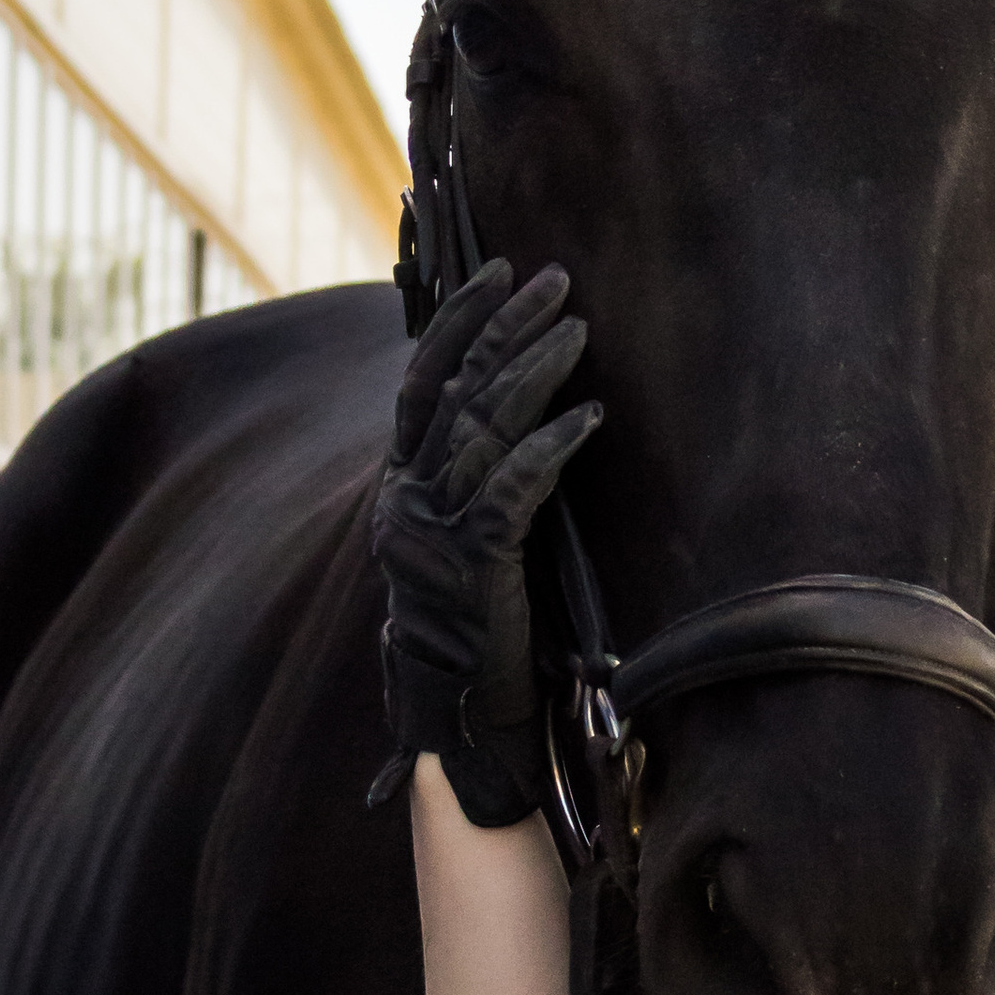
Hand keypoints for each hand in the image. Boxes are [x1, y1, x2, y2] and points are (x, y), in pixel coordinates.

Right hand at [369, 258, 600, 822]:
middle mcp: (407, 503)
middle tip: (557, 278)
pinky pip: (512, 493)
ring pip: (480, 430)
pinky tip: (592, 416)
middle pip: (454, 390)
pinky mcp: (474, 571)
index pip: (420, 380)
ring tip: (578, 327)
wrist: (464, 725)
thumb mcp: (471, 542)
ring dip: (534, 370)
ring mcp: (434, 537)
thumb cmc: (481, 633)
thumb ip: (479, 480)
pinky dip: (550, 448)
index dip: (459, 320)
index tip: (500, 270)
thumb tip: (517, 407)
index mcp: (402, 489)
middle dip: (505, 326)